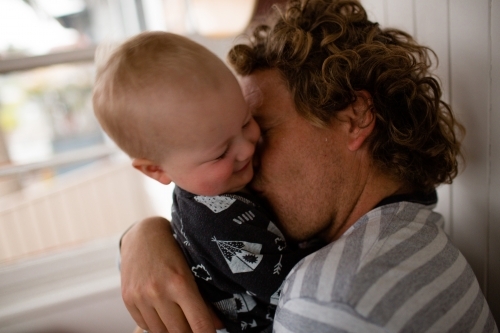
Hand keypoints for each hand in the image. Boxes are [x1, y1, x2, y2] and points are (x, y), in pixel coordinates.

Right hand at [120, 216, 221, 331]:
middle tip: (196, 328)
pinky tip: (164, 316)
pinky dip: (156, 325)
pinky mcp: (127, 299)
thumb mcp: (192, 270)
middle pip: (179, 332)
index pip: (199, 323)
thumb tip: (218, 324)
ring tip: (181, 322)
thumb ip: (203, 299)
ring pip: (160, 332)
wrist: (144, 235)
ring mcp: (141, 296)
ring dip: (172, 330)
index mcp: (180, 282)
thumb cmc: (175, 251)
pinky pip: (145, 325)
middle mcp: (158, 291)